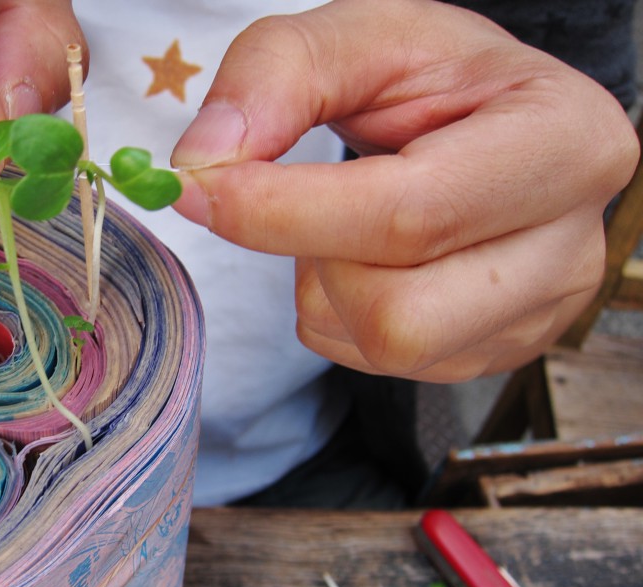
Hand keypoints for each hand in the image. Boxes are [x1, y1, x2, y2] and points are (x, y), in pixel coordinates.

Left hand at [169, 0, 638, 381]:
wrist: (486, 122)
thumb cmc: (433, 78)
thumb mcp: (359, 38)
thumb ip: (274, 78)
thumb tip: (201, 163)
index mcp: (562, 144)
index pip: (407, 215)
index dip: (283, 213)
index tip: (201, 190)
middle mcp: (569, 245)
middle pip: (399, 313)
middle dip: (317, 259)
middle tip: (310, 196)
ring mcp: (536, 314)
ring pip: (387, 347)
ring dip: (327, 289)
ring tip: (346, 224)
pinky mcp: (494, 353)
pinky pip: (378, 364)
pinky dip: (340, 314)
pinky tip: (365, 260)